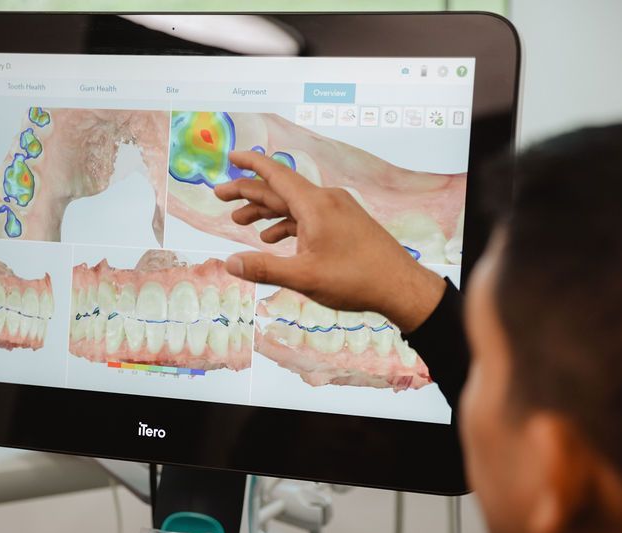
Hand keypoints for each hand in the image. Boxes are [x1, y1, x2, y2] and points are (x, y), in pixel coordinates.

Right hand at [215, 151, 445, 332]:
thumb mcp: (304, 277)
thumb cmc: (356, 280)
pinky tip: (273, 238)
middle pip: (280, 189)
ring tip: (240, 221)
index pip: (276, 174)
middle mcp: (326, 201)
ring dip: (266, 211)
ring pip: (294, 204)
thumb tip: (229, 263)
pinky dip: (287, 223)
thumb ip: (264, 268)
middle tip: (220, 196)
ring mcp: (337, 211)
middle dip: (249, 193)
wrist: (400, 287)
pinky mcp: (344, 224)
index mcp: (315, 205)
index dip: (251, 164)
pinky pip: (308, 216)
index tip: (231, 157)